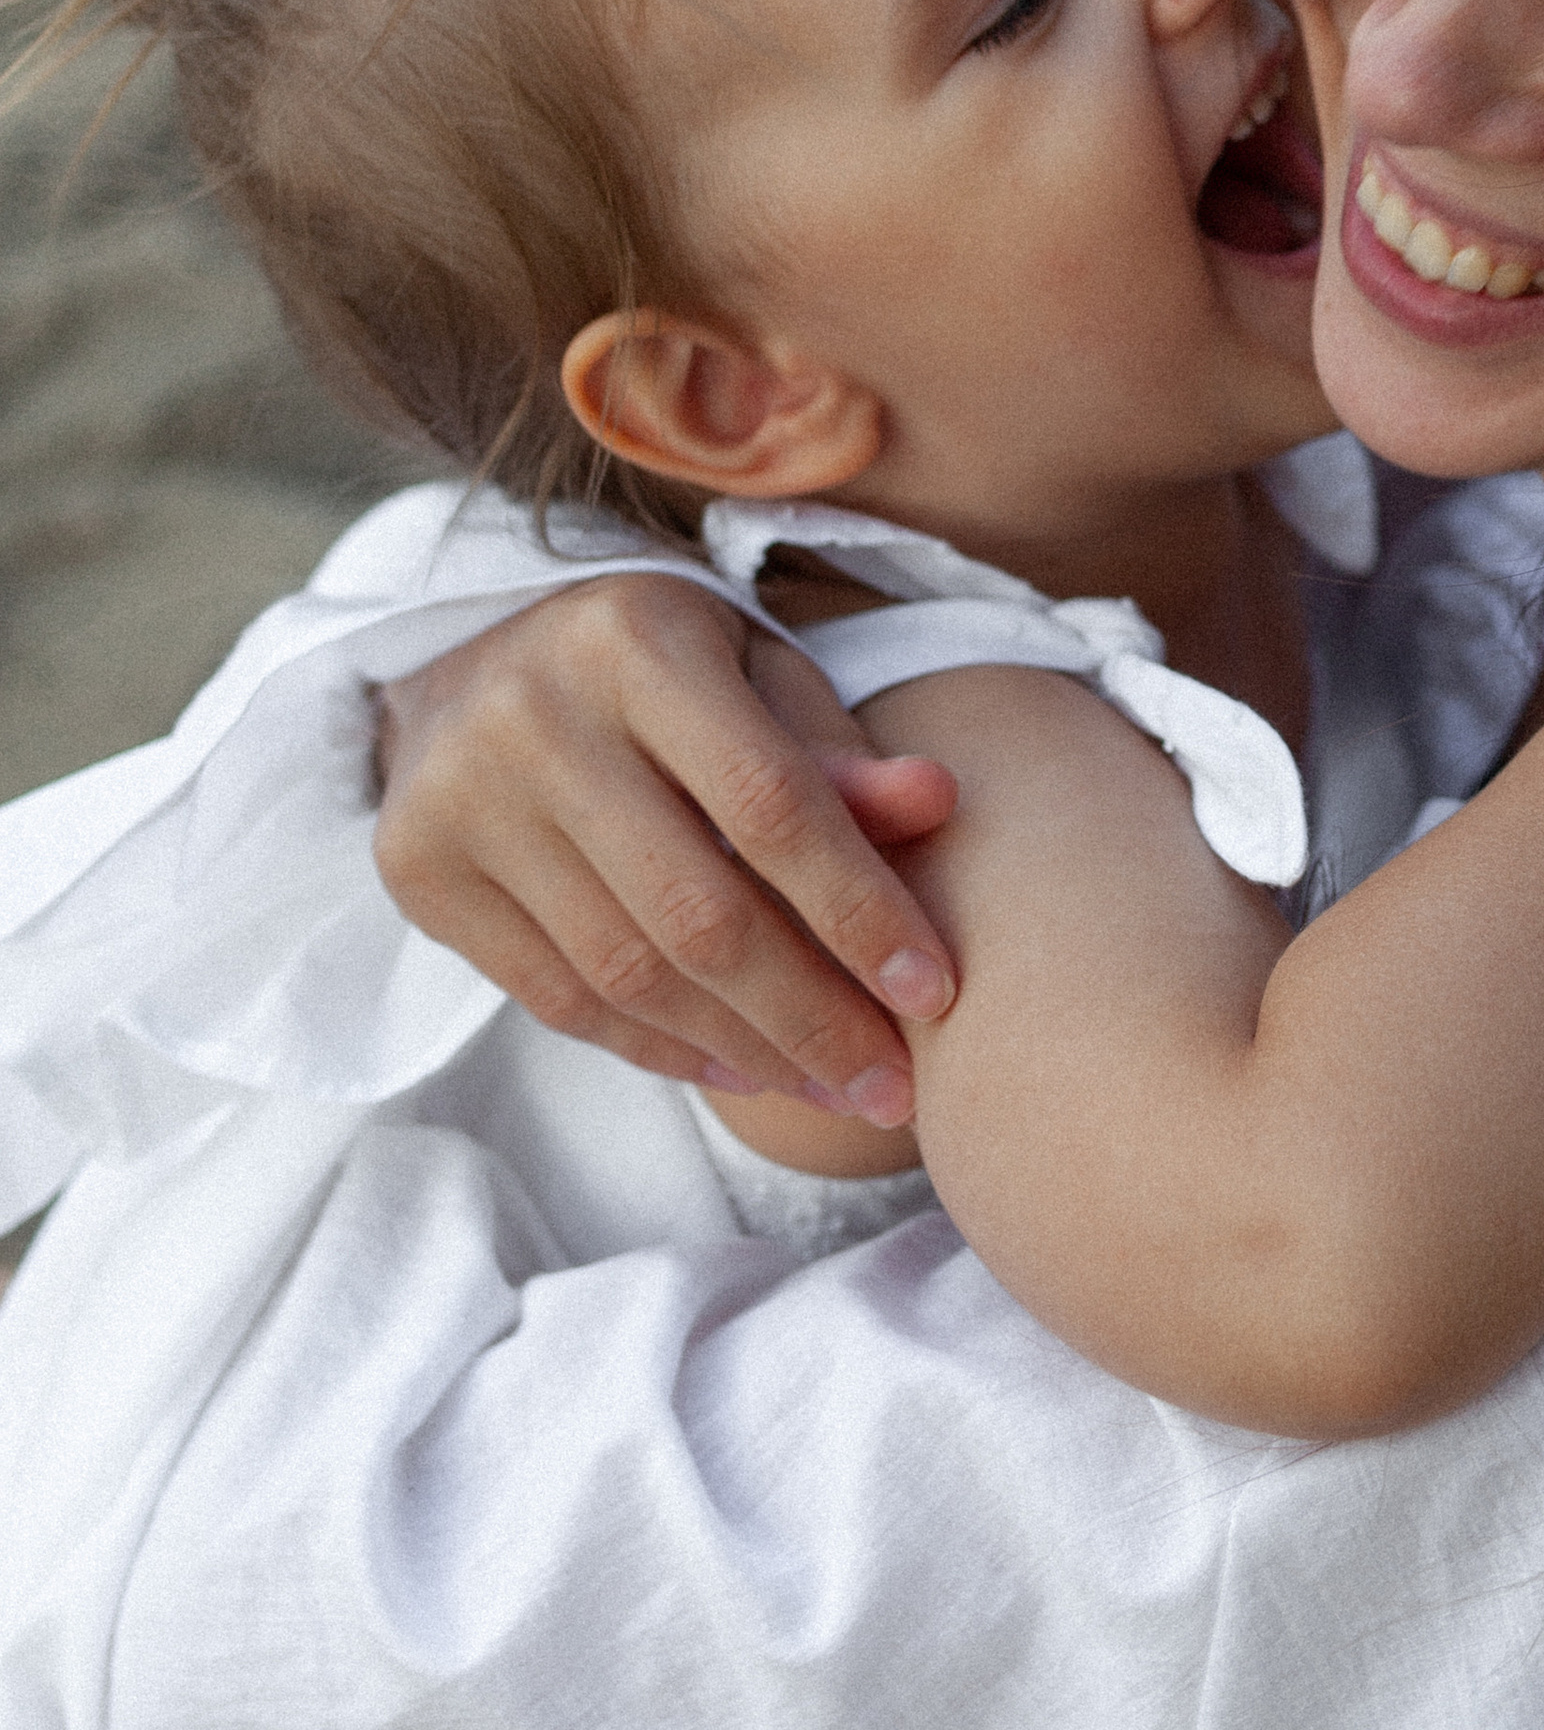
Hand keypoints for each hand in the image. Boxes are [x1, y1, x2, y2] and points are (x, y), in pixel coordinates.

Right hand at [372, 575, 959, 1122]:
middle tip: (890, 1086)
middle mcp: (533, 715)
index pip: (769, 804)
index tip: (936, 993)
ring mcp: (459, 797)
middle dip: (811, 1017)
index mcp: (637, 642)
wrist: (471, 655)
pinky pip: (558, 997)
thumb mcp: (755, 675)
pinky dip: (659, 1047)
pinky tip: (736, 1070)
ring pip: (627, 972)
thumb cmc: (659, 670)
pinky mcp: (417, 870)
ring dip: (745, 1050)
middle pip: (696, 912)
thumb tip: (940, 803)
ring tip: (828, 1087)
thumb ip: (838, 751)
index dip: (859, 909)